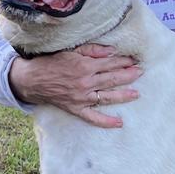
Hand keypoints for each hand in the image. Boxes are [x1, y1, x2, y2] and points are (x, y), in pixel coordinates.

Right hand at [9, 44, 141, 128]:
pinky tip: (119, 123)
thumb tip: (112, 51)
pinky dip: (106, 121)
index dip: (124, 62)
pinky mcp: (76, 108)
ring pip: (107, 97)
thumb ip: (92, 50)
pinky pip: (93, 117)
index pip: (110, 63)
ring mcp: (82, 97)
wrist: (33, 79)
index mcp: (85, 66)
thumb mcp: (71, 50)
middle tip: (141, 73)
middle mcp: (85, 82)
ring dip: (123, 95)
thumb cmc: (52, 62)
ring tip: (137, 94)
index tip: (134, 61)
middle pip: (112, 79)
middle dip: (128, 76)